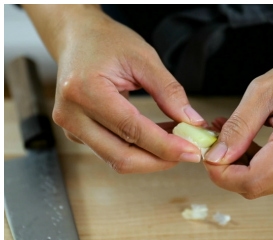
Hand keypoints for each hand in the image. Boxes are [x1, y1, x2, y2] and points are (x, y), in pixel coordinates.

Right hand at [26, 5, 205, 172]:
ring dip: (152, 157)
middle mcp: (71, 114)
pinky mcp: (77, 134)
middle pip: (121, 156)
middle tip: (191, 152)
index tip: (193, 151)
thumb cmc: (108, 42)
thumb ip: (169, 91)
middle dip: (160, 160)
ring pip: (117, 159)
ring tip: (179, 141)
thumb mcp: (144, 58)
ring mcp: (71, 127)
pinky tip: (160, 137)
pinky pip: (112, 152)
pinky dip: (140, 151)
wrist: (77, 37)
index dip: (165, 146)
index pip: (131, 129)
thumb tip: (193, 122)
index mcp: (85, 90)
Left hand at [202, 8, 272, 198]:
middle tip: (220, 137)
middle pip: (257, 187)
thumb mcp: (265, 91)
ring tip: (243, 134)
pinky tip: (264, 144)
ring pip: (267, 186)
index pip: (252, 181)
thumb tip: (216, 157)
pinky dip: (265, 167)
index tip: (209, 153)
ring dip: (247, 166)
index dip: (222, 174)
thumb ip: (238, 127)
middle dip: (231, 167)